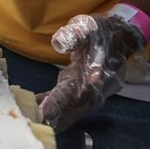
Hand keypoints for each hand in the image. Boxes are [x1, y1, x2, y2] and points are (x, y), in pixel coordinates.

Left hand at [37, 14, 146, 132]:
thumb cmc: (101, 32)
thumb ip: (74, 35)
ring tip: (29, 119)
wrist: (121, 38)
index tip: (41, 112)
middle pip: (71, 109)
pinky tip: (34, 107)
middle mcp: (94, 92)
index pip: (75, 95)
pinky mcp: (83, 94)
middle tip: (29, 121)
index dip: (58, 104)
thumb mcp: (88, 27)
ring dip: (51, 116)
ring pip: (69, 111)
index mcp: (96, 77)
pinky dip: (52, 107)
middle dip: (51, 117)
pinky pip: (67, 105)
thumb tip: (58, 43)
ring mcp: (90, 95)